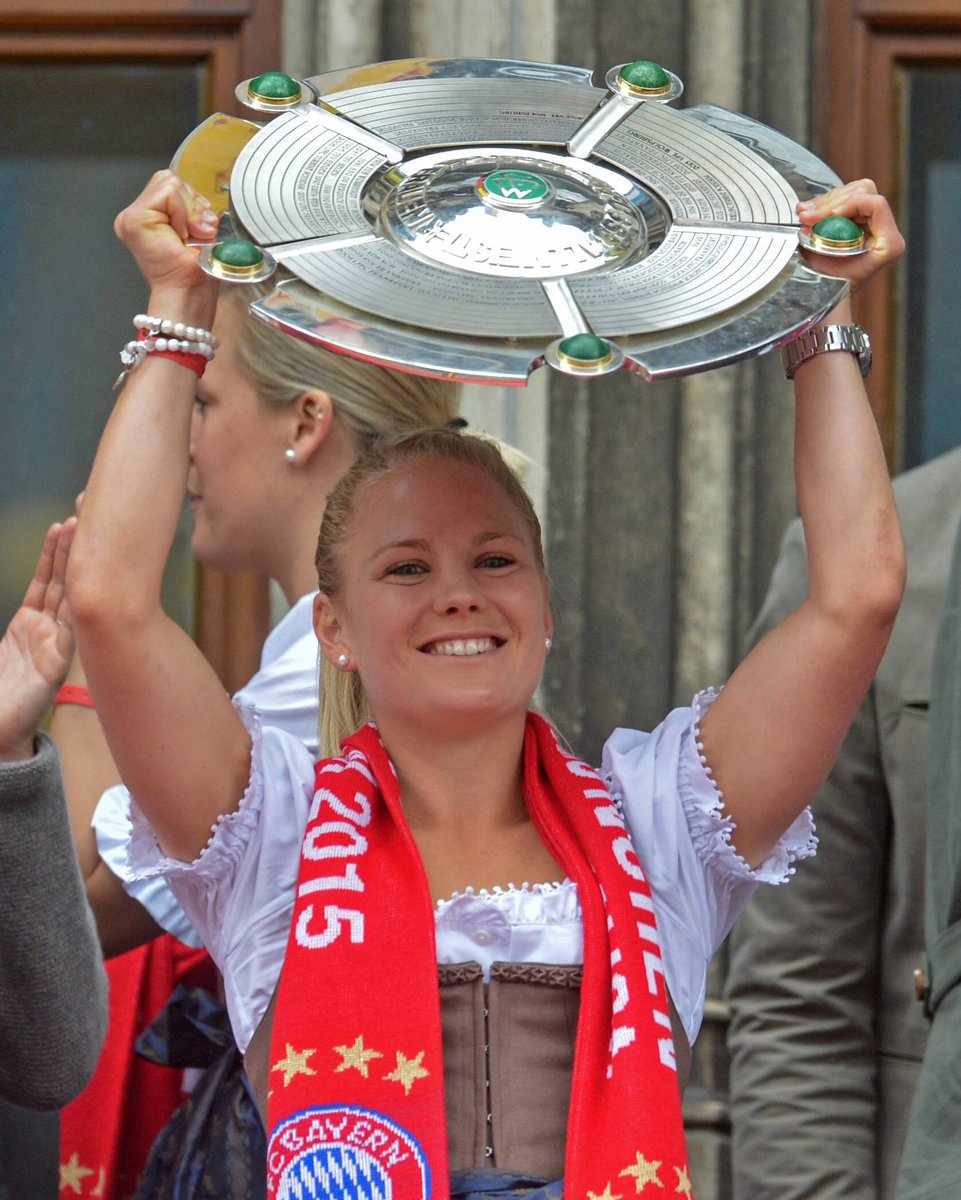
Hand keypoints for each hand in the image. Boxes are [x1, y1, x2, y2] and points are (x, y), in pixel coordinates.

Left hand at [0, 520, 76, 760]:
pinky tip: (83, 584)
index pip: (44, 581)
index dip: (52, 554)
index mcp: (29, 624)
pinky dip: (78, 605)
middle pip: (61, 583)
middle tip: (78, 520)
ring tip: (80, 538)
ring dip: (75, 568)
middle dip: (68, 551)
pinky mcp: (59, 664)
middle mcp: (47, 631)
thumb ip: (10, 625)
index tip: (61, 526)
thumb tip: (15, 609)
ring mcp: (57, 646)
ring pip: (70, 599)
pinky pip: (71, 629)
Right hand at [113, 169, 220, 298]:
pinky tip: (182, 235)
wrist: (188, 293)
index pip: (171, 184)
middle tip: (196, 233)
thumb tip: (202, 202)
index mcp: (148, 216)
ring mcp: (131, 216)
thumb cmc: (195, 273)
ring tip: (190, 236)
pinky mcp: (135, 218)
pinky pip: (168, 193)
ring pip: (169, 183)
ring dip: (189, 210)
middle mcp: (134, 215)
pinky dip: (183, 213)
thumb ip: (193, 208)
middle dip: (192, 204)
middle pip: (169, 179)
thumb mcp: (198, 230)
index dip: (192, 202)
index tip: (199, 229)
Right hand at [797, 179, 904, 289]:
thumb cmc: (828, 287)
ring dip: (823, 203)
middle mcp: (885, 230)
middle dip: (831, 202)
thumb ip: (830, 238)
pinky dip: (822, 204)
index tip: (827, 217)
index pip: (876, 204)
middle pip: (863, 192)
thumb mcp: (831, 265)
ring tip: (804, 216)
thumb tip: (808, 214)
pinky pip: (842, 198)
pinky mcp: (859, 218)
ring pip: (851, 191)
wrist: (825, 297)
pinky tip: (807, 213)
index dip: (849, 204)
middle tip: (807, 217)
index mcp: (889, 244)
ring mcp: (873, 222)